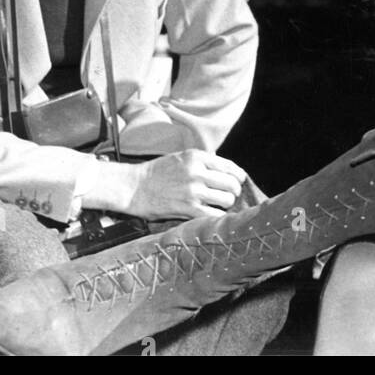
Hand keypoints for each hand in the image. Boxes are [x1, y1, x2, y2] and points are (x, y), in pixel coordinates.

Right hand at [124, 150, 248, 221]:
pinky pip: (213, 215)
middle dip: (234, 191)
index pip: (229, 166)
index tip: (240, 180)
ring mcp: (193, 191)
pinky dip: (217, 217)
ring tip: (219, 205)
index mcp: (197, 157)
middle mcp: (197, 172)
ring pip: (226, 200)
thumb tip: (225, 172)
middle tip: (229, 196)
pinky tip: (213, 216)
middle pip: (231, 183)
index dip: (238, 175)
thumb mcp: (181, 158)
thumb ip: (202, 162)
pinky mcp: (187, 208)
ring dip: (226, 204)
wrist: (134, 187)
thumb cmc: (157, 172)